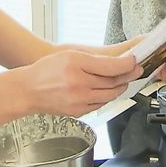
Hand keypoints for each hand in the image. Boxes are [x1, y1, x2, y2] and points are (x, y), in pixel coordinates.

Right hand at [22, 50, 141, 116]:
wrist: (28, 90)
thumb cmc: (47, 70)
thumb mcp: (70, 55)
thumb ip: (94, 59)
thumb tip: (118, 63)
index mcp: (76, 64)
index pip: (111, 66)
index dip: (127, 64)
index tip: (134, 61)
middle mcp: (78, 83)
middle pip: (113, 82)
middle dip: (128, 76)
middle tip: (136, 70)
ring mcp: (79, 100)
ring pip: (110, 95)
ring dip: (120, 87)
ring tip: (123, 80)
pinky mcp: (79, 112)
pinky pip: (100, 104)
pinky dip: (107, 97)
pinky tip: (108, 90)